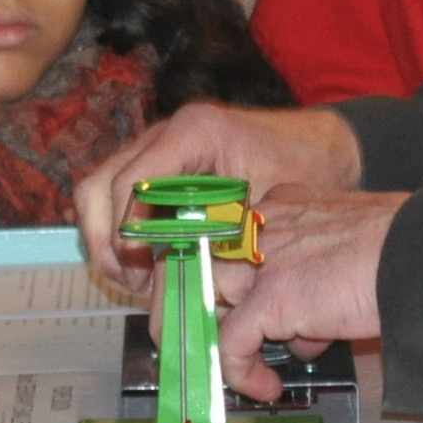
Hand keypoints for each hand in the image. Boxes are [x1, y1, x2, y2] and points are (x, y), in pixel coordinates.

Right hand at [75, 101, 364, 293]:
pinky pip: (120, 200)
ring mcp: (158, 149)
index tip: (139, 267)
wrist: (324, 149)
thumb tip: (179, 289)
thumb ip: (220, 242)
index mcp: (193, 133)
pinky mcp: (160, 168)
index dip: (124, 231)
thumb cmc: (306, 170)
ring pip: (99, 194)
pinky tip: (149, 266)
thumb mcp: (266, 209)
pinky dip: (124, 234)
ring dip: (109, 241)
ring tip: (137, 281)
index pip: (132, 183)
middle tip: (132, 282)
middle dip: (106, 242)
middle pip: (98, 187)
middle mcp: (166, 135)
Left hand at [205, 187, 400, 397]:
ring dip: (230, 341)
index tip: (242, 309)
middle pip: (211, 268)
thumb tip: (309, 326)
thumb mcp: (347, 247)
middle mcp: (263, 226)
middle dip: (225, 309)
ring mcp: (261, 261)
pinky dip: (240, 372)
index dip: (236, 281)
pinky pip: (232, 343)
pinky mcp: (269, 298)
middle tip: (247, 342)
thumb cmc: (403, 249)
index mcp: (282, 206)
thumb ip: (315, 276)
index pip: (234, 243)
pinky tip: (264, 388)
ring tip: (253, 367)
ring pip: (210, 302)